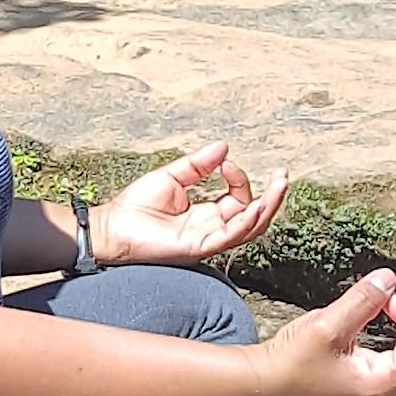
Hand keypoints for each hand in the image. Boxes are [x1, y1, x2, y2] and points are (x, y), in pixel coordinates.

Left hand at [94, 141, 293, 267]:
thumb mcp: (171, 176)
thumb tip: (224, 148)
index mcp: (206, 213)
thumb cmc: (135, 207)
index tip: (226, 163)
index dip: (239, 179)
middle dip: (272, 197)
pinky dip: (245, 220)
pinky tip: (255, 203)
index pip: (239, 198)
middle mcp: (211, 228)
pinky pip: (230, 236)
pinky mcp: (198, 247)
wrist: (111, 227)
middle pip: (253, 216)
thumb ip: (198, 165)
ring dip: (267, 207)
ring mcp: (207, 239)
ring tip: (279, 186)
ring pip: (249, 228)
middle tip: (284, 176)